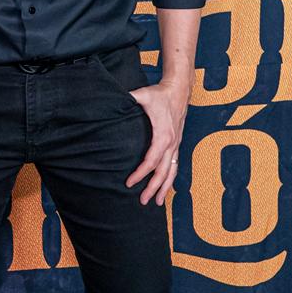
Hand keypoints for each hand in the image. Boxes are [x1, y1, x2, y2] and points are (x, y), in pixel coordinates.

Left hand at [124, 77, 189, 205]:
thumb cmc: (160, 93)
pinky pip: (175, 165)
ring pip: (172, 172)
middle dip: (153, 188)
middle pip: (163, 172)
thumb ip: (129, 98)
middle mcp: (172, 143)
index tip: (129, 182)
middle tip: (143, 201)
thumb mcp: (143, 95)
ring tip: (158, 202)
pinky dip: (170, 178)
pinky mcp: (177, 144)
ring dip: (165, 188)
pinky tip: (166, 188)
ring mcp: (176, 145)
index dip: (140, 173)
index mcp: (163, 136)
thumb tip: (113, 100)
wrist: (179, 90)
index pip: (151, 161)